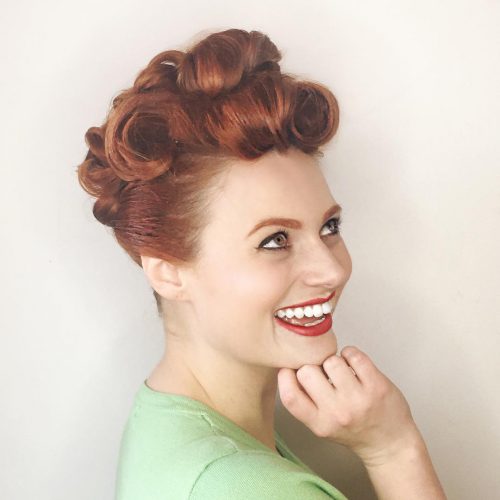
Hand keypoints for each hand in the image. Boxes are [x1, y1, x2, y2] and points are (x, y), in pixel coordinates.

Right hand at [277, 346, 421, 466]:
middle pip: (307, 371)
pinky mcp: (376, 386)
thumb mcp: (322, 425)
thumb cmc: (354, 431)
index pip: (289, 395)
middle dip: (313, 367)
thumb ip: (305, 402)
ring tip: (341, 371)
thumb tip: (289, 368)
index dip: (285, 376)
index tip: (291, 370)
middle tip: (323, 373)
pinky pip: (353, 355)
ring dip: (334, 361)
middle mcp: (337, 413)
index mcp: (319, 424)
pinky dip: (350, 354)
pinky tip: (353, 364)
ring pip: (330, 360)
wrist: (390, 444)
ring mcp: (358, 399)